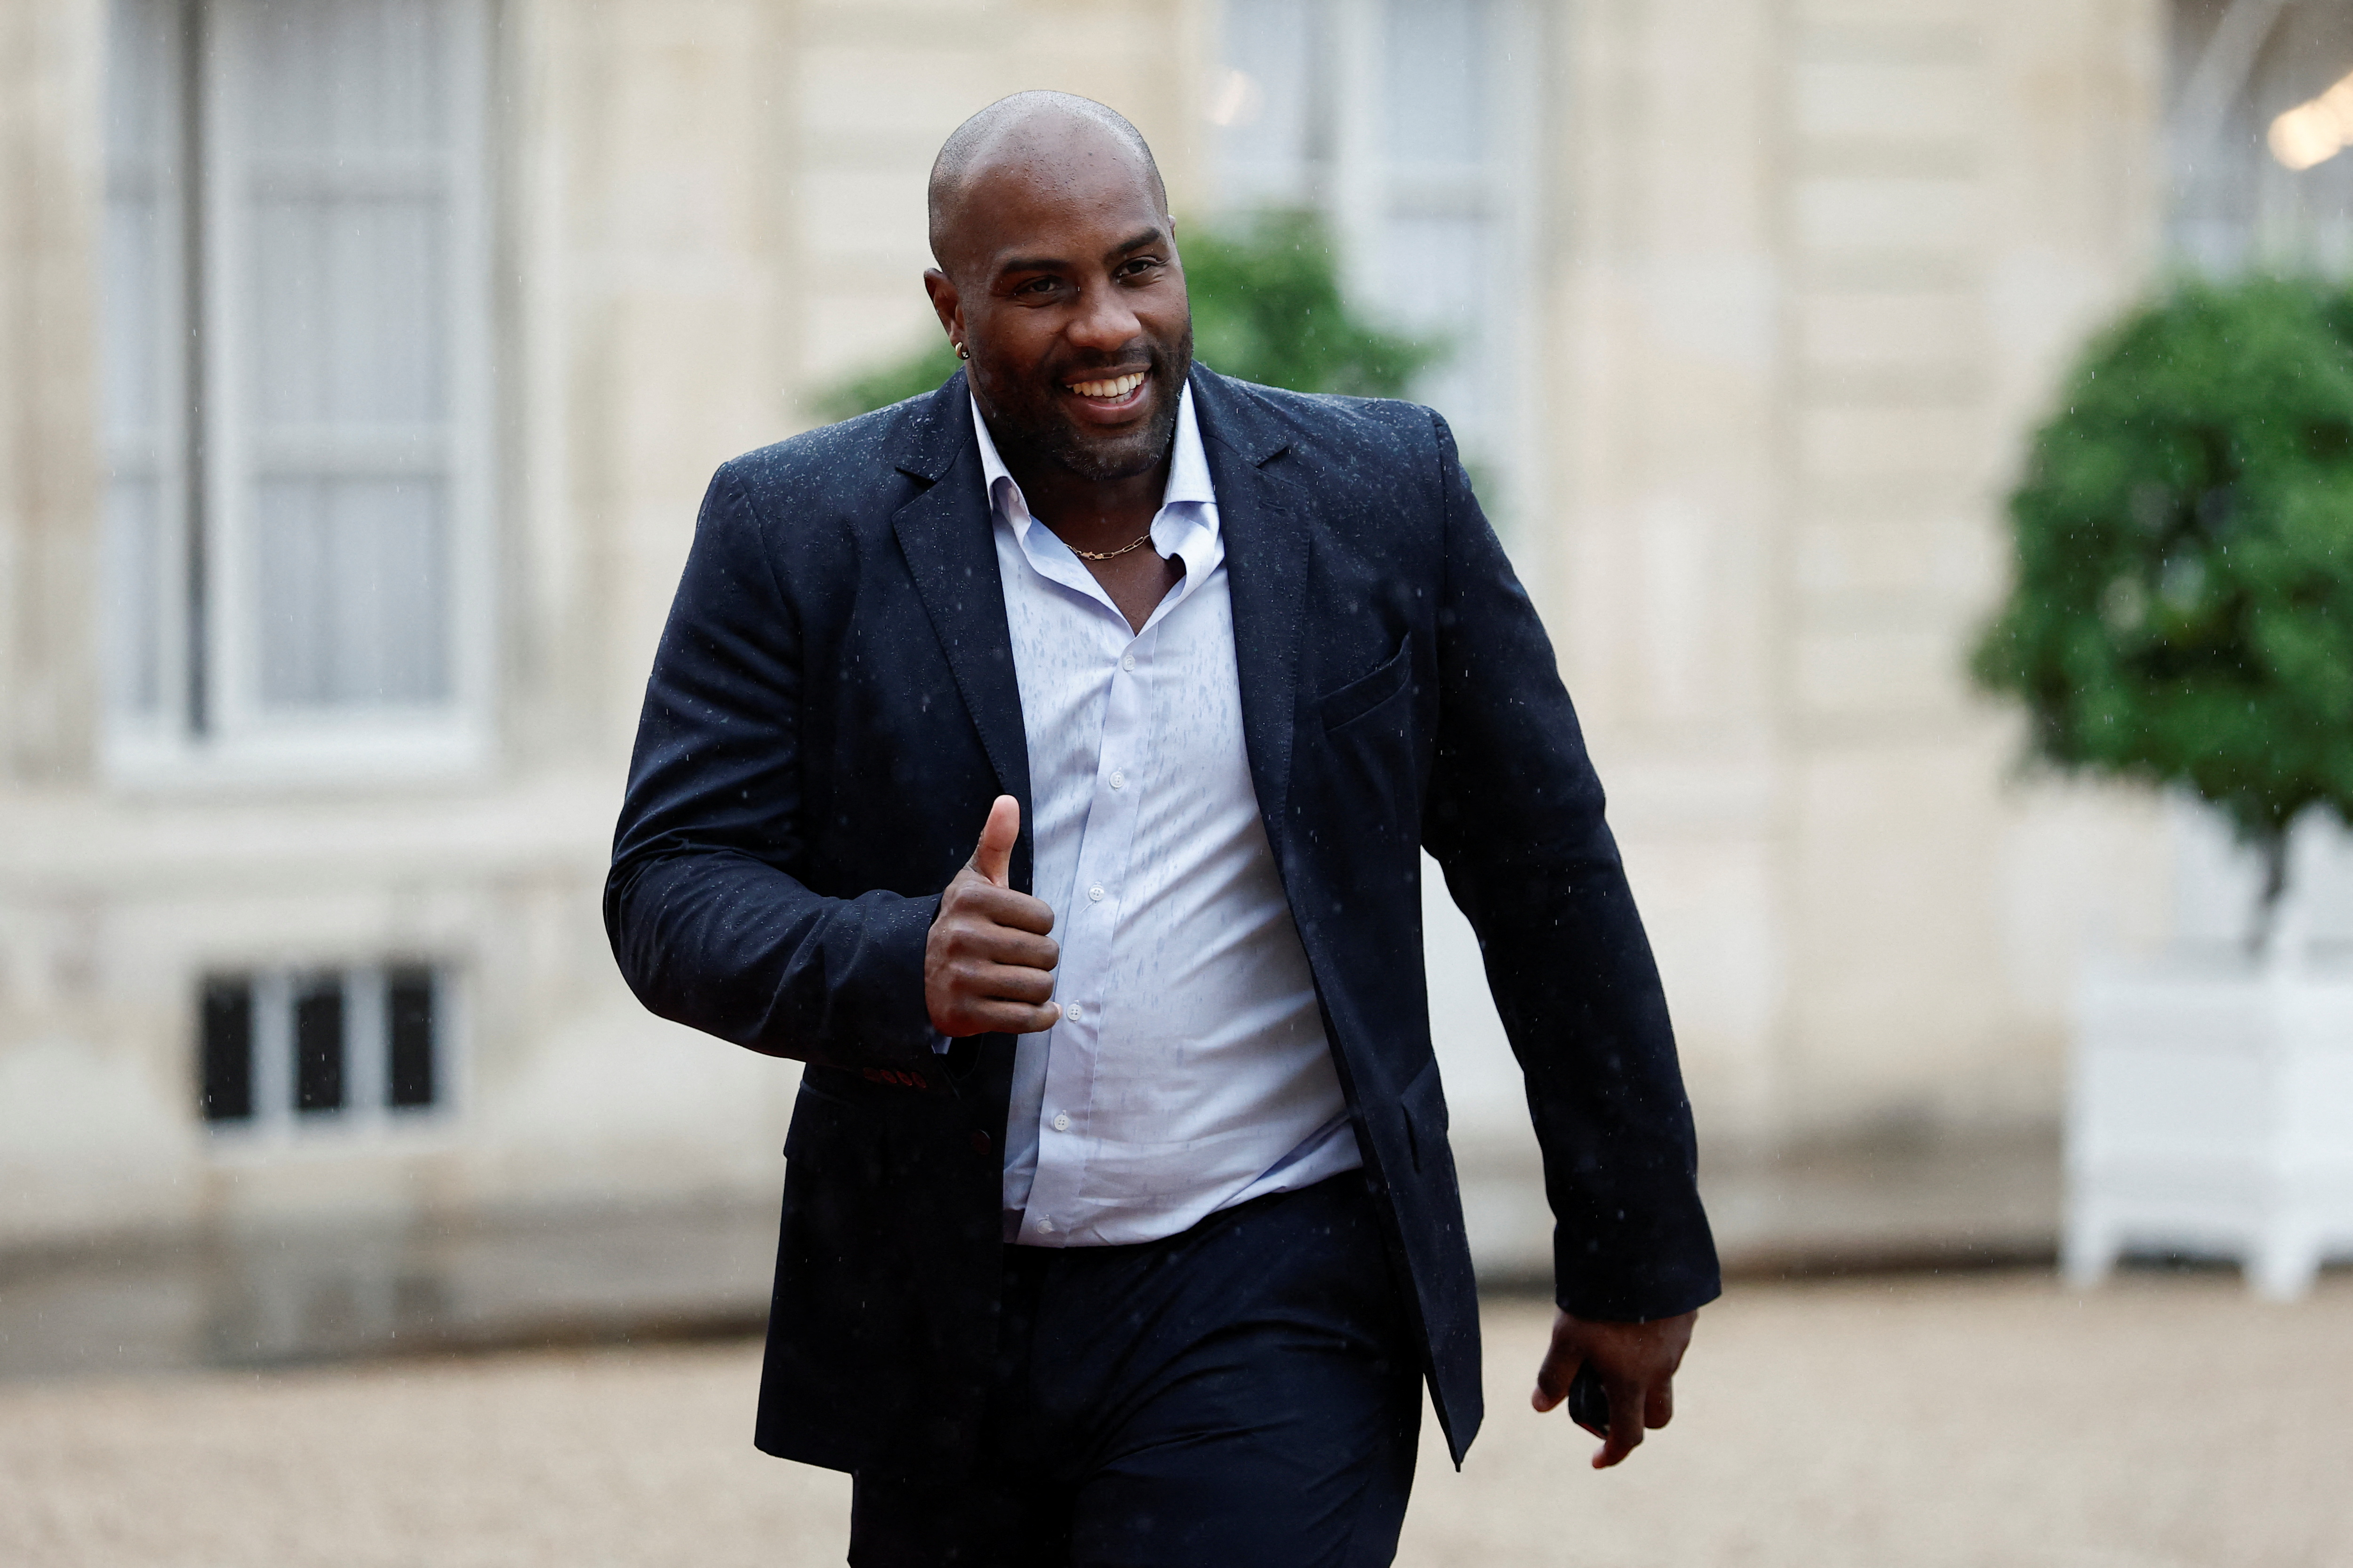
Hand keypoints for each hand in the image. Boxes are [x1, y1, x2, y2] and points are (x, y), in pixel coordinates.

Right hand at [926, 796, 1060, 1036]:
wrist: (915, 971)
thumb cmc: (961, 922)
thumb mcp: (974, 881)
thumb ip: (995, 842)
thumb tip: (1008, 801)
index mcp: (970, 901)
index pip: (1044, 917)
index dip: (1038, 925)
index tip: (1018, 927)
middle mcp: (963, 938)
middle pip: (1046, 953)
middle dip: (1041, 958)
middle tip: (1020, 957)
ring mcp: (962, 979)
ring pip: (1039, 986)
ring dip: (1039, 987)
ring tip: (1020, 980)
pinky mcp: (964, 1015)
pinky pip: (1026, 1020)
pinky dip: (1042, 1017)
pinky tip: (1040, 1009)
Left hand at [1531, 1307, 1696, 1468]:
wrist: (1640, 1248)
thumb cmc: (1598, 1299)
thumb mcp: (1566, 1337)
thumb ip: (1554, 1376)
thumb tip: (1541, 1407)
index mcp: (1633, 1381)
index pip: (1629, 1435)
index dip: (1612, 1453)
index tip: (1597, 1460)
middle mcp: (1662, 1368)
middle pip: (1658, 1414)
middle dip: (1637, 1419)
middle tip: (1608, 1404)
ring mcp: (1678, 1343)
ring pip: (1664, 1376)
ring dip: (1642, 1377)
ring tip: (1610, 1347)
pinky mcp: (1686, 1316)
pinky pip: (1671, 1343)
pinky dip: (1652, 1345)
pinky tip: (1629, 1319)